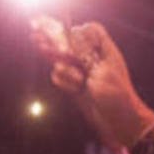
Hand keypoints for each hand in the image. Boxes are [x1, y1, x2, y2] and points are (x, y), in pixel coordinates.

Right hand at [31, 16, 153, 146]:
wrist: (119, 122)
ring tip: (78, 80)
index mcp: (105, 50)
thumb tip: (72, 31)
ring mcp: (82, 71)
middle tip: (35, 32)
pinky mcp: (74, 85)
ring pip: (60, 60)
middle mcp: (92, 58)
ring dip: (64, 69)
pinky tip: (75, 90)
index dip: (77, 32)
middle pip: (68, 41)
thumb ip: (84, 52)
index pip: (88, 30)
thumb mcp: (101, 70)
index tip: (70, 41)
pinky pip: (58, 77)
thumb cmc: (116, 95)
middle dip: (54, 40)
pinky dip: (63, 82)